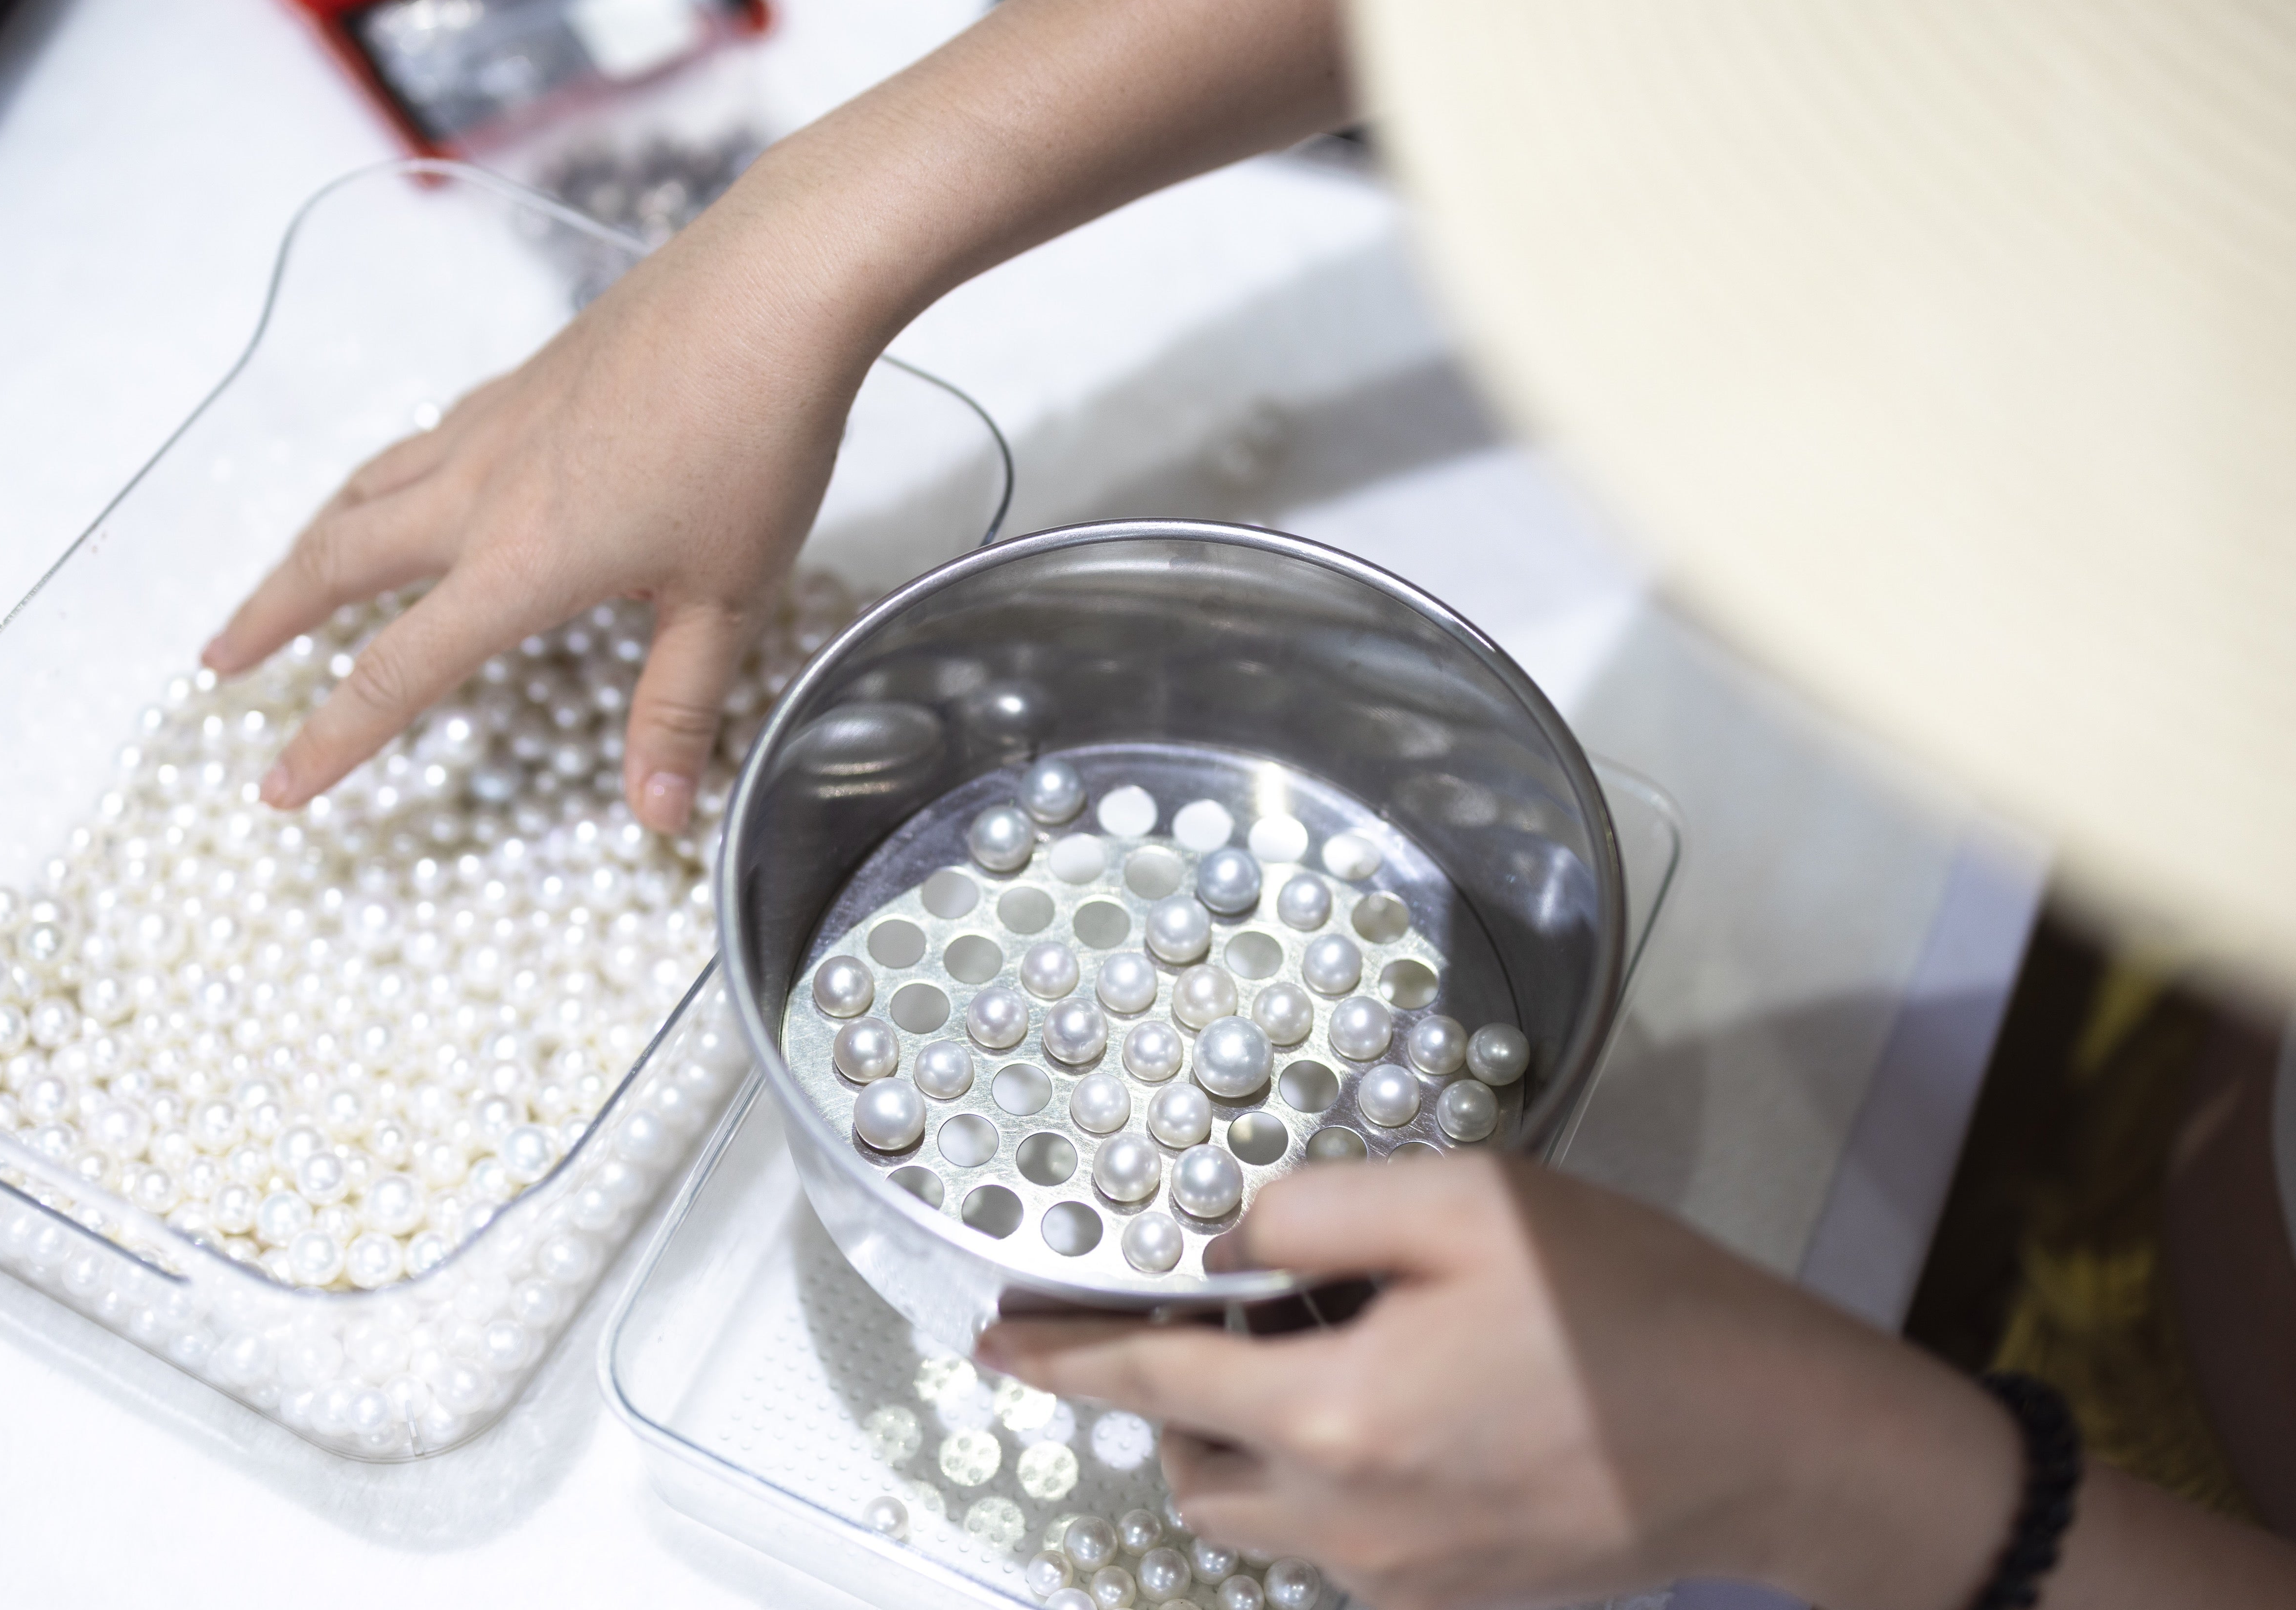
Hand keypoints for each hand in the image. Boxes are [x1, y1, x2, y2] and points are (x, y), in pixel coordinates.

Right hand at [202, 172, 882, 830]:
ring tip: (280, 579)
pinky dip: (381, 478)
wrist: (771, 292)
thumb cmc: (756, 445)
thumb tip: (659, 816)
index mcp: (520, 563)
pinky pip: (422, 440)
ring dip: (307, 542)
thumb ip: (680, 707)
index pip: (397, 672)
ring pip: (364, 488)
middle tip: (218, 663)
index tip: (276, 787)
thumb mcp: (728, 600)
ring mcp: (495, 424)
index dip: (330, 740)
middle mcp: (481, 490)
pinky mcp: (523, 380)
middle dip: (268, 621)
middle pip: (336, 561)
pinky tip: (401, 484)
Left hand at [977, 1156, 2019, 1609]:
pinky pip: (1338, 1541)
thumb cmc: (1631, 1305)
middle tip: (1214, 1320)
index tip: (996, 1341)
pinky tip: (1402, 1405)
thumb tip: (1232, 1237)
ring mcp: (1400, 1574)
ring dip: (1247, 1441)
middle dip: (1171, 1398)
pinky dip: (1327, 1475)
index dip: (1063, 1356)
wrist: (1774, 1436)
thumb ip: (1318, 1206)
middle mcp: (1350, 1518)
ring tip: (1318, 1355)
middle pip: (1190, 1467)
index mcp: (1338, 1416)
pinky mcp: (1454, 1594)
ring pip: (1257, 1515)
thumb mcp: (1469, 1200)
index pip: (1151, 1380)